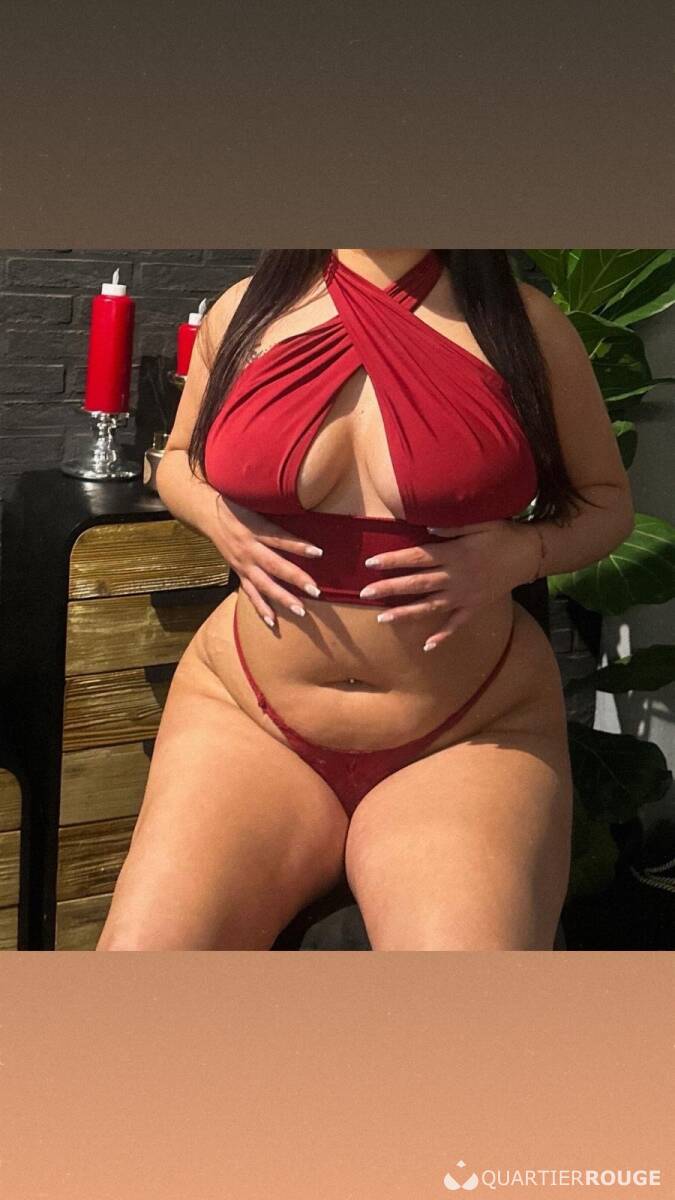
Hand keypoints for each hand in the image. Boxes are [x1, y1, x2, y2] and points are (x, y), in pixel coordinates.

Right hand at [211, 493, 323, 627]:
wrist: (209, 516)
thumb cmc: (238, 507)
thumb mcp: (255, 505)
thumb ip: (276, 513)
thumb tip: (304, 510)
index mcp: (254, 529)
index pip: (279, 538)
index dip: (297, 545)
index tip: (318, 552)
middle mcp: (248, 549)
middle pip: (274, 566)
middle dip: (296, 578)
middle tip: (316, 590)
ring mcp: (242, 564)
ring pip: (263, 585)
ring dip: (282, 599)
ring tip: (301, 611)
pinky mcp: (239, 573)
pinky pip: (250, 593)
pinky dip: (261, 608)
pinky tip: (273, 622)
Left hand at [359, 518, 539, 649]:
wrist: (529, 555)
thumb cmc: (502, 534)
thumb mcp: (480, 523)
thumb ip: (453, 527)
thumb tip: (428, 529)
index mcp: (454, 554)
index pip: (417, 557)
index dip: (393, 560)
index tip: (370, 563)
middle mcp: (455, 577)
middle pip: (417, 583)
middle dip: (390, 588)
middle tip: (364, 593)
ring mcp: (464, 596)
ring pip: (430, 606)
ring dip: (406, 614)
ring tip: (382, 619)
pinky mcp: (475, 607)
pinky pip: (456, 624)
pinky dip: (442, 636)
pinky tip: (427, 646)